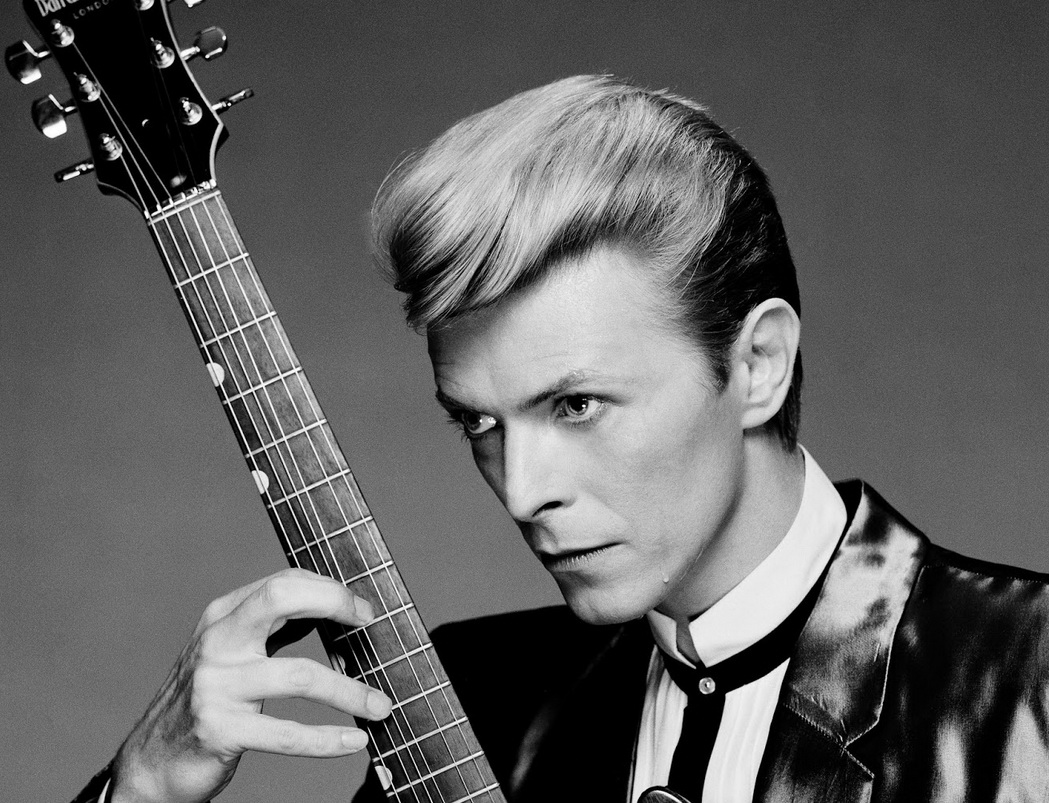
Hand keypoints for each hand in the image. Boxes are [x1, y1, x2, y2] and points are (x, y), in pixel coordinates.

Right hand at [110, 568, 390, 802]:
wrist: (151, 763)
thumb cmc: (207, 701)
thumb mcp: (234, 654)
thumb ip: (274, 629)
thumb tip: (338, 611)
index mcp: (223, 616)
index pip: (283, 582)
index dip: (330, 590)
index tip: (363, 610)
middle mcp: (217, 642)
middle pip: (279, 597)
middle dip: (333, 602)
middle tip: (370, 625)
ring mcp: (216, 685)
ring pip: (299, 675)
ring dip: (350, 692)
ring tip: (381, 706)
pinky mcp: (219, 729)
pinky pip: (287, 733)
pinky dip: (327, 739)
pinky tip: (354, 740)